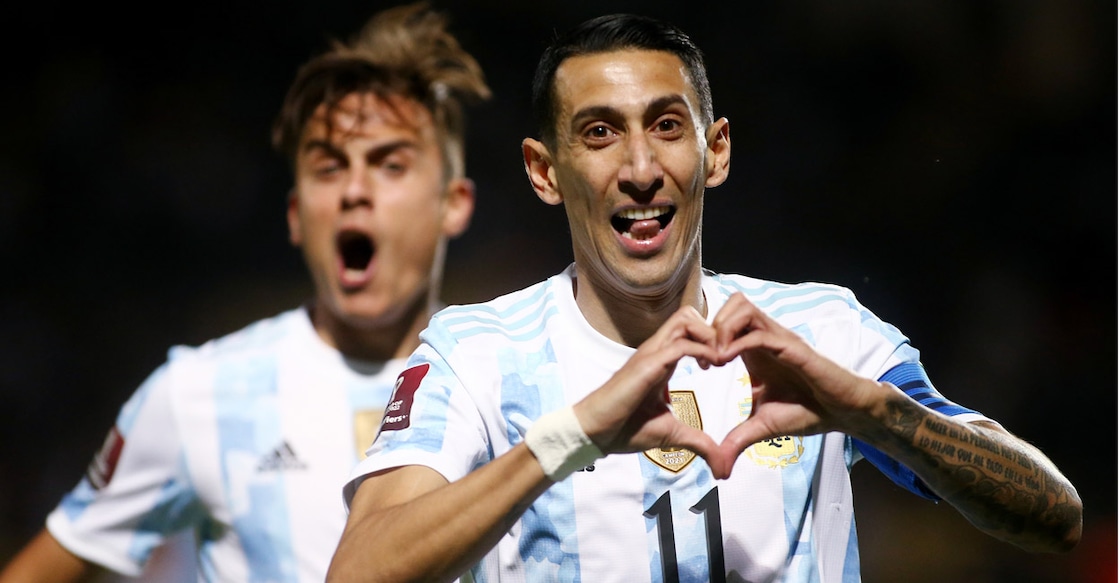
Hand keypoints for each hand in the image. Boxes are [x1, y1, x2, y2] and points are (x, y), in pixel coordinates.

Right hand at [573, 305, 723, 463]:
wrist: (596, 433)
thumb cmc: (626, 429)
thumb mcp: (672, 434)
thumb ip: (698, 442)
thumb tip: (720, 464)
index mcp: (661, 360)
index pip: (688, 330)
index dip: (711, 340)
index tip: (723, 363)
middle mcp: (656, 351)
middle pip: (689, 315)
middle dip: (715, 330)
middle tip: (725, 356)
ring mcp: (650, 354)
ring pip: (685, 320)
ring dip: (709, 335)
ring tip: (719, 360)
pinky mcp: (647, 365)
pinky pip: (680, 345)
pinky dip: (702, 350)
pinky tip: (711, 367)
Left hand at [707, 292, 889, 477]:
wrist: (842, 413)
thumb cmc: (807, 412)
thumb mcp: (762, 426)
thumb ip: (736, 441)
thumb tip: (719, 469)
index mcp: (755, 349)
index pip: (724, 319)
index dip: (705, 336)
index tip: (698, 365)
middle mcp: (765, 337)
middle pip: (731, 303)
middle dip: (710, 325)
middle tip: (704, 357)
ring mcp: (779, 338)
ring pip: (743, 307)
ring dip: (722, 328)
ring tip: (715, 358)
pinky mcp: (793, 347)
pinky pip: (760, 332)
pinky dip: (738, 342)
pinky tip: (726, 362)